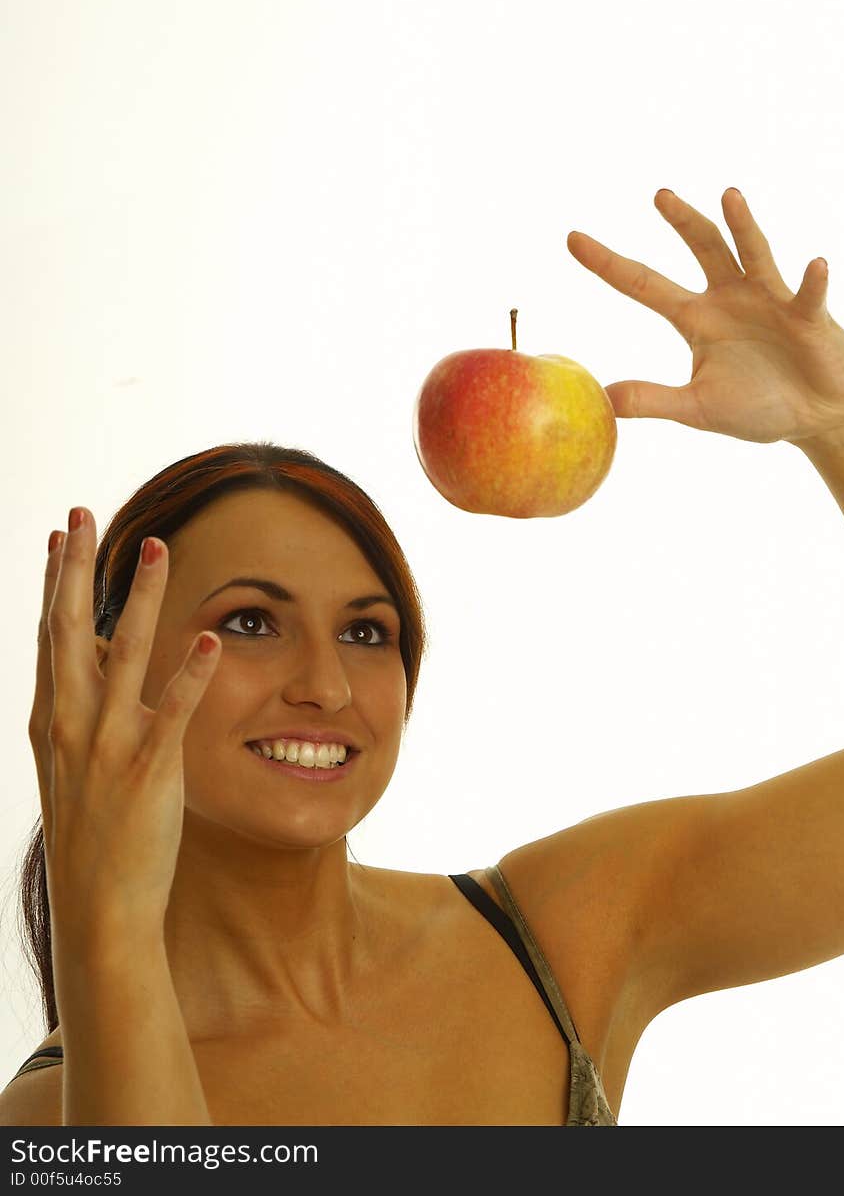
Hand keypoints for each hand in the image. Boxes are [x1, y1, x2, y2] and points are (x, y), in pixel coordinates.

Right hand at [28, 508, 221, 948]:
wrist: (100, 912)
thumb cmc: (94, 838)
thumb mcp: (75, 765)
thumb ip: (83, 709)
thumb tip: (98, 655)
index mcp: (53, 721)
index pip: (51, 635)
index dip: (54, 581)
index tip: (60, 533)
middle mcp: (72, 726)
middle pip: (70, 630)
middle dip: (75, 568)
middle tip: (81, 513)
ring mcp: (108, 747)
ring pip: (124, 655)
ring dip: (141, 597)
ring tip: (156, 547)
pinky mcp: (148, 771)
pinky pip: (172, 713)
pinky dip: (190, 675)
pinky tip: (209, 640)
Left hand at [567, 187, 843, 444]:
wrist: (816, 415)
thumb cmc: (757, 407)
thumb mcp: (698, 409)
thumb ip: (653, 400)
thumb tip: (603, 400)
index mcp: (696, 317)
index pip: (643, 283)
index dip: (608, 263)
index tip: (571, 238)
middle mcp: (729, 298)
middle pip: (701, 248)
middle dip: (681, 221)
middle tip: (659, 195)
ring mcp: (770, 301)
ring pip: (751, 253)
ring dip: (742, 226)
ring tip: (729, 195)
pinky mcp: (808, 316)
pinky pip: (808, 295)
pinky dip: (812, 281)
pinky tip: (814, 266)